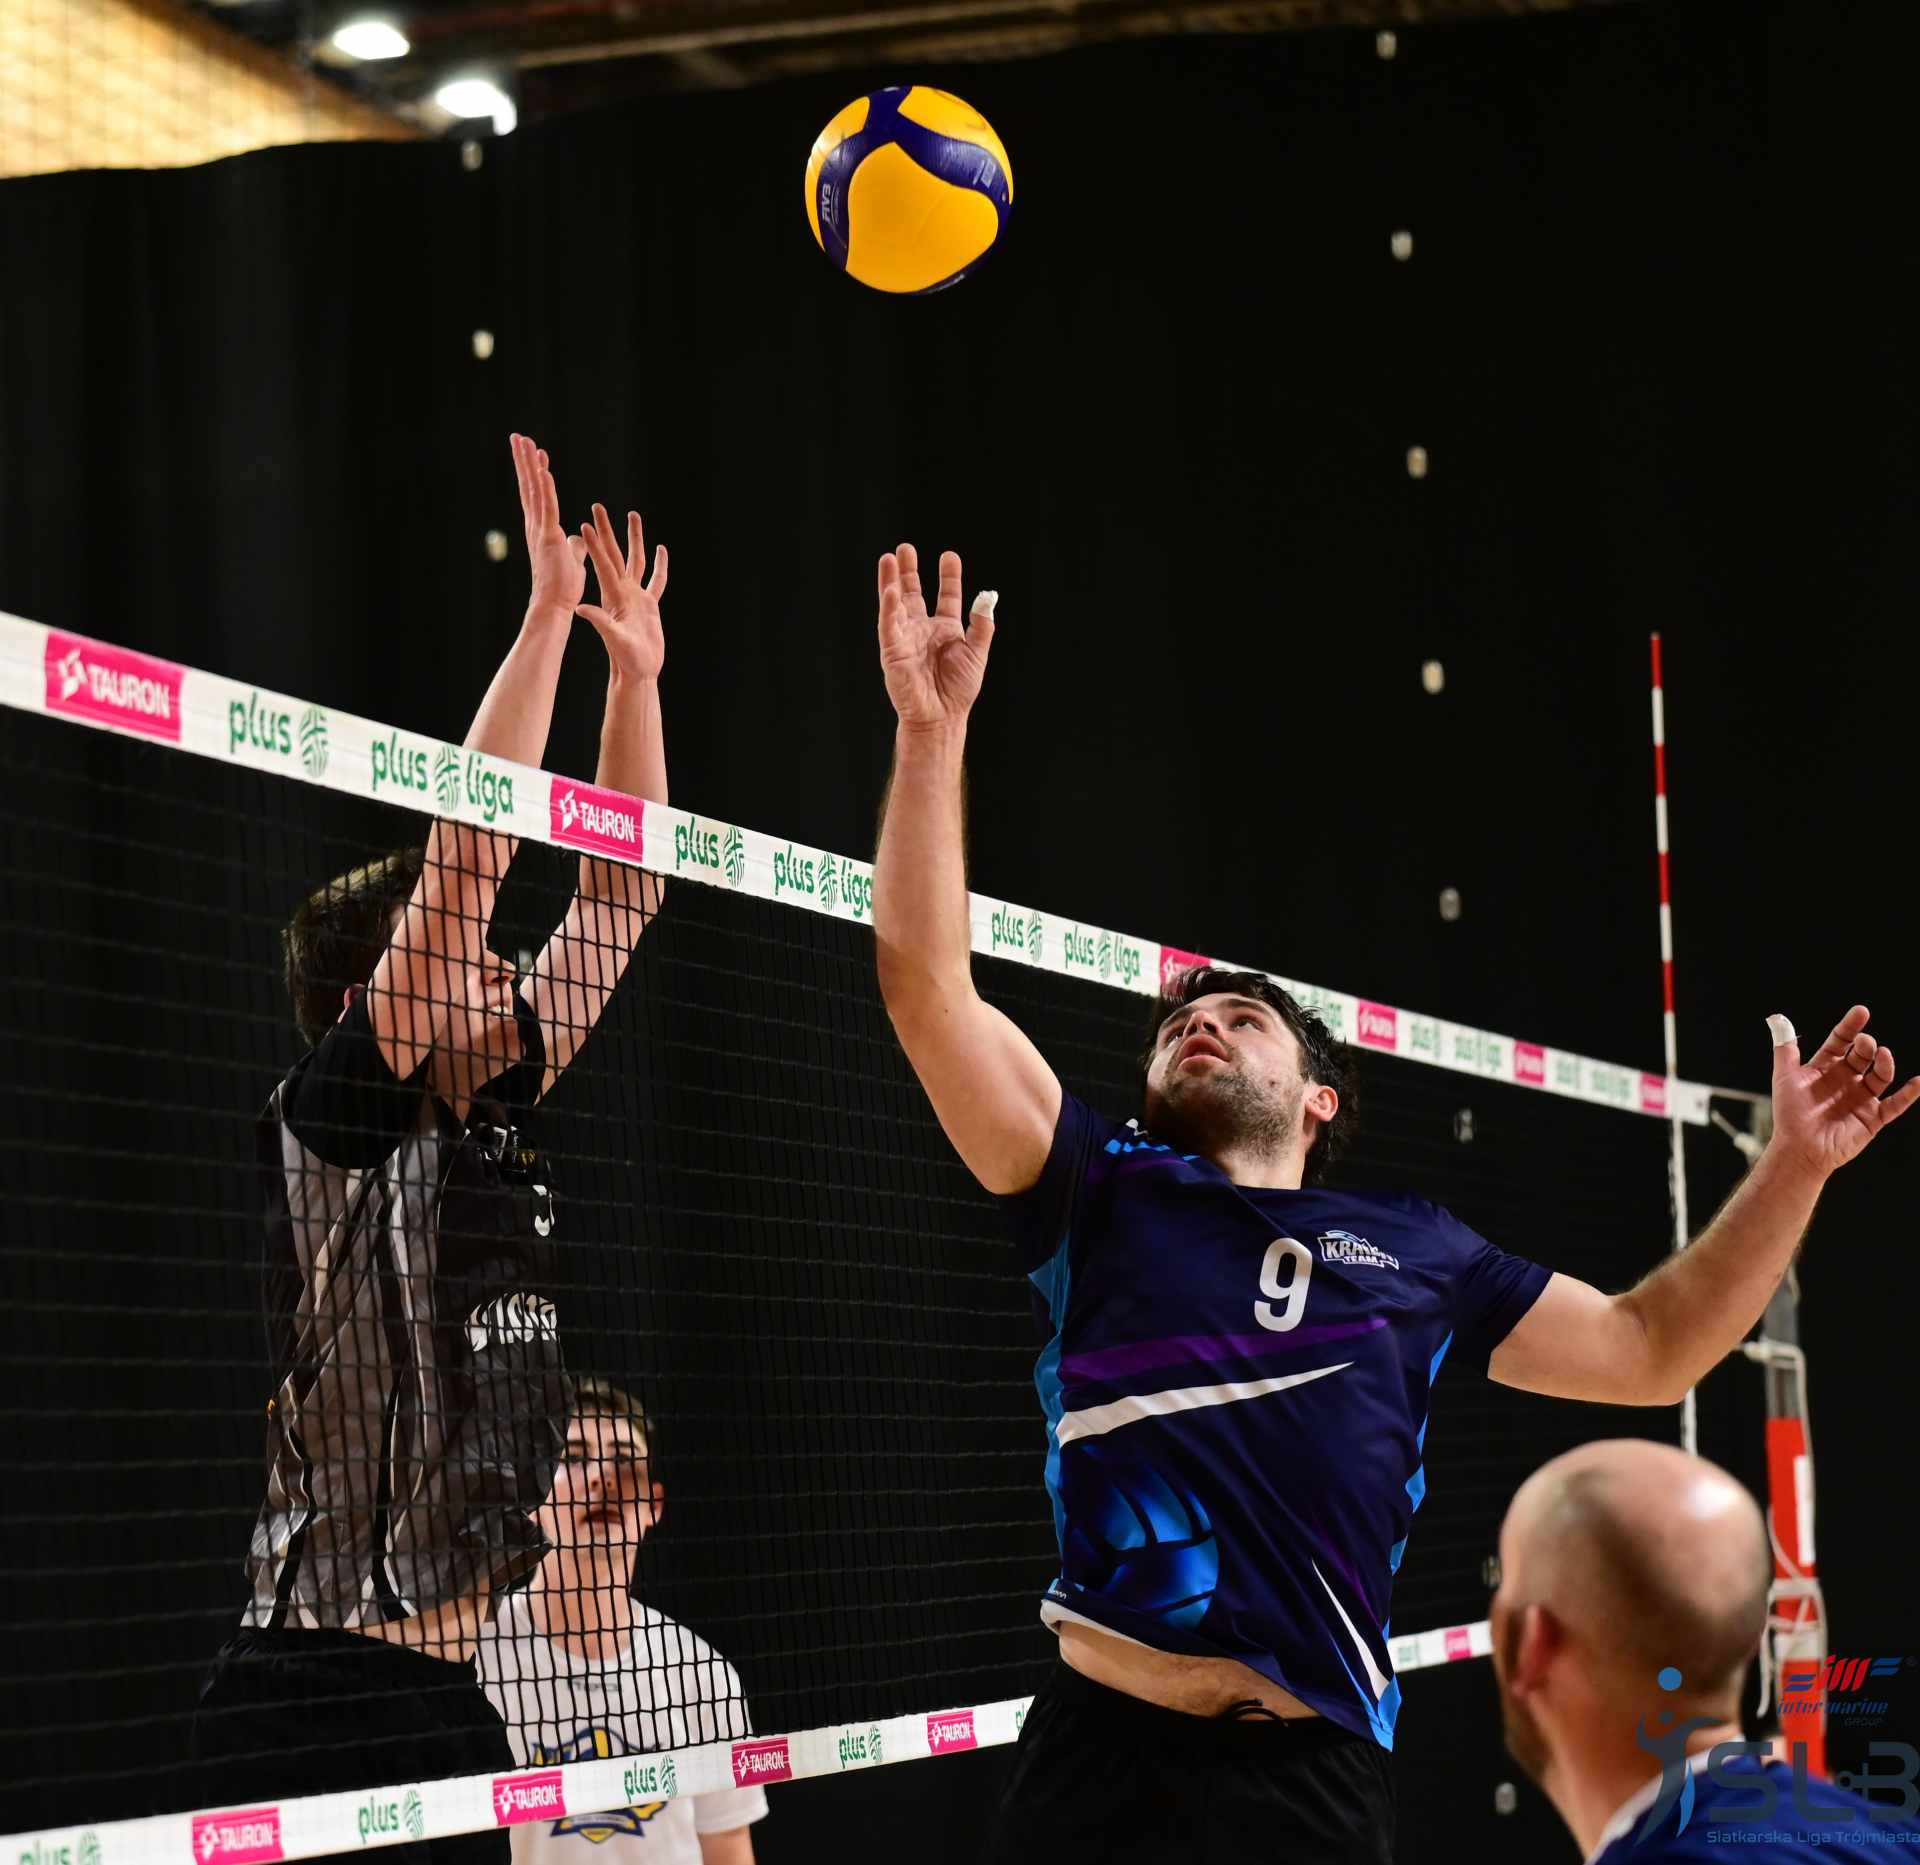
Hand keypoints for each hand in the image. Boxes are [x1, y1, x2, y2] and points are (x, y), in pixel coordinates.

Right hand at [513, 433, 587, 617]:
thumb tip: (578, 538)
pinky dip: (545, 487)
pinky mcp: (549, 537)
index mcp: (541, 529)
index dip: (536, 472)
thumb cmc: (563, 586)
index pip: (537, 494)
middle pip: (529, 486)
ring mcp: (540, 530)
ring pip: (535, 491)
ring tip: (524, 442)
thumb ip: (574, 545)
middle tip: (518, 437)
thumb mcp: (573, 559)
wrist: (555, 604)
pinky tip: (543, 468)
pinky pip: (547, 507)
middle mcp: (536, 525)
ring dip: (530, 465)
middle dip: (524, 460)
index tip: (536, 452)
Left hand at [576, 503, 667, 680]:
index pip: (602, 564)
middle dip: (607, 530)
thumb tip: (580, 609)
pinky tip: (661, 550)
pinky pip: (656, 580)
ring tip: (632, 515)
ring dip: (633, 538)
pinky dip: (660, 565)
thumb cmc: (625, 658)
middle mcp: (622, 591)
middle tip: (597, 507)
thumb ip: (600, 622)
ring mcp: (636, 597)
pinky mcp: (650, 605)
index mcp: (612, 596)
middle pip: (615, 554)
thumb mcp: (613, 638)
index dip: (594, 544)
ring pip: (636, 560)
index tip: (585, 524)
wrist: (638, 671)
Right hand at [877, 543, 995, 729]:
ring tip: (888, 559)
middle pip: (913, 594)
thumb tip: (987, 597)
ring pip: (896, 604)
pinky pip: (889, 626)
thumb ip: (982, 625)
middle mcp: (922, 630)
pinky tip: (890, 590)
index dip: (948, 577)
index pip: (945, 596)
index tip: (949, 556)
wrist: (942, 717)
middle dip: (909, 571)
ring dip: (891, 582)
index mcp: (944, 630)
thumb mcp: (977, 653)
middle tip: (905, 549)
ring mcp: (905, 639)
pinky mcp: (892, 652)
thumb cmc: (958, 690)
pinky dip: (889, 608)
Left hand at [1769, 1005, 1919, 1180]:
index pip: (1841, 1041)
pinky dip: (1909, 1093)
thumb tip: (1777, 1019)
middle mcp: (1845, 1079)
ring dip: (1885, 1063)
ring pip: (1880, 1075)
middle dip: (1866, 1045)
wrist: (1799, 1149)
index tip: (1861, 1012)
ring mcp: (1861, 1098)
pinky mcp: (1873, 1117)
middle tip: (1865, 1042)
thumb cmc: (1789, 1115)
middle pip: (1862, 1055)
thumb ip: (1785, 1049)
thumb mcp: (1785, 1077)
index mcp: (1825, 1067)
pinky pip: (1896, 1104)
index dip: (1850, 1026)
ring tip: (1882, 1055)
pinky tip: (1918, 1082)